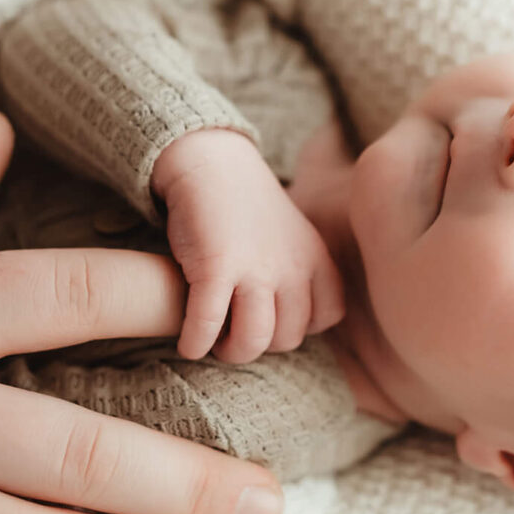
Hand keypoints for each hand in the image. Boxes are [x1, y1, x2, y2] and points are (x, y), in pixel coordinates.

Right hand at [151, 129, 345, 362]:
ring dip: (229, 351)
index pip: (326, 317)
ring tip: (212, 342)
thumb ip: (298, 273)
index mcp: (315, 257)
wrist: (210, 162)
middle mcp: (292, 265)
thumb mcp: (290, 236)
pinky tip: (187, 342)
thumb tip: (288, 326)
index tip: (269, 319)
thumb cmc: (244, 206)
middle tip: (232, 333)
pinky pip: (208, 325)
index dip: (296, 327)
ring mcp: (255, 267)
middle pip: (286, 338)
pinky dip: (195, 342)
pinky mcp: (215, 268)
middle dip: (258, 343)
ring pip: (252, 341)